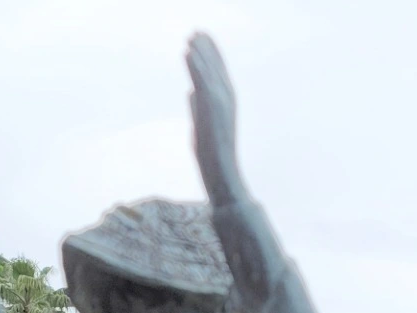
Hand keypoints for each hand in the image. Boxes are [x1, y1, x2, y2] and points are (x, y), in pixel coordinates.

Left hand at [186, 33, 241, 204]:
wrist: (221, 177)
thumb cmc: (211, 159)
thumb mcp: (201, 126)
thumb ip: (198, 107)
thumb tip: (191, 92)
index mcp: (225, 106)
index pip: (218, 76)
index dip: (211, 57)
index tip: (203, 40)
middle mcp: (227, 103)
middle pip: (217, 70)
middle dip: (208, 50)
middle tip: (197, 31)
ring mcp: (222, 107)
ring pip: (211, 74)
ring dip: (202, 54)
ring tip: (192, 37)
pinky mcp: (214, 112)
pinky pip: (205, 84)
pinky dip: (198, 67)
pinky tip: (189, 53)